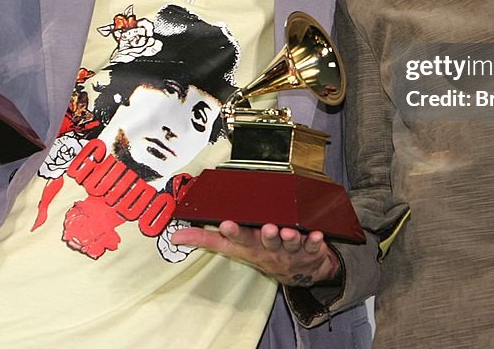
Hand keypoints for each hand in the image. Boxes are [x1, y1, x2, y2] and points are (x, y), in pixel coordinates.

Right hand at [170, 220, 340, 286]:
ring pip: (289, 244)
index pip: (238, 240)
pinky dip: (315, 241)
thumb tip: (176, 236)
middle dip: (266, 236)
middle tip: (267, 228)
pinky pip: (313, 246)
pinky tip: (318, 234)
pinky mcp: (309, 250)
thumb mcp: (234, 248)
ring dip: (290, 238)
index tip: (226, 222)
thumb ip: (207, 239)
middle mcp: (269, 250)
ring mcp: (289, 251)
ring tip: (288, 231)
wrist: (298, 271)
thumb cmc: (262, 252)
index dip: (233, 233)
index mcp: (250, 246)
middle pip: (266, 242)